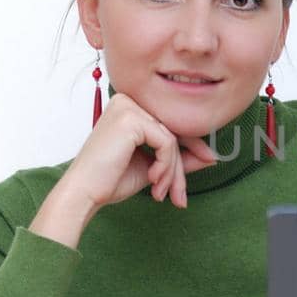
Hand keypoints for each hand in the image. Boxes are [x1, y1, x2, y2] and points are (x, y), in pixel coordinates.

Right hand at [63, 91, 219, 211]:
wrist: (84, 193)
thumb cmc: (110, 180)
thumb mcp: (153, 167)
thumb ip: (178, 159)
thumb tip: (211, 157)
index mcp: (130, 107)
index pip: (169, 124)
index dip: (192, 145)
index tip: (210, 161)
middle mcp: (128, 101)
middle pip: (172, 131)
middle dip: (181, 166)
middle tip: (181, 195)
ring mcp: (128, 107)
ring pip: (172, 139)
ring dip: (172, 172)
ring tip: (161, 192)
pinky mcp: (131, 119)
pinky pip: (167, 142)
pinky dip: (165, 166)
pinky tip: (153, 180)